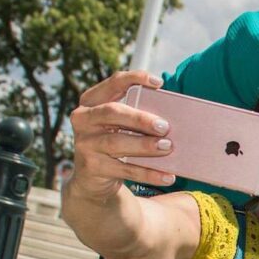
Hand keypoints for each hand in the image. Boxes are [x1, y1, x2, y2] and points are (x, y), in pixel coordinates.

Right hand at [68, 70, 176, 198]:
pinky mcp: (92, 167)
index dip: (134, 79)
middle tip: (164, 126)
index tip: (159, 83)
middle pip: (112, 112)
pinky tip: (167, 176)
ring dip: (145, 145)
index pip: (113, 83)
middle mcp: (84, 120)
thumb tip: (174, 118)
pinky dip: (148, 173)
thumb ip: (136, 116)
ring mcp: (85, 144)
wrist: (92, 179)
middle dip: (140, 118)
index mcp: (92, 102)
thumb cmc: (113, 143)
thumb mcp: (119, 126)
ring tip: (167, 147)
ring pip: (117, 142)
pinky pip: (124, 170)